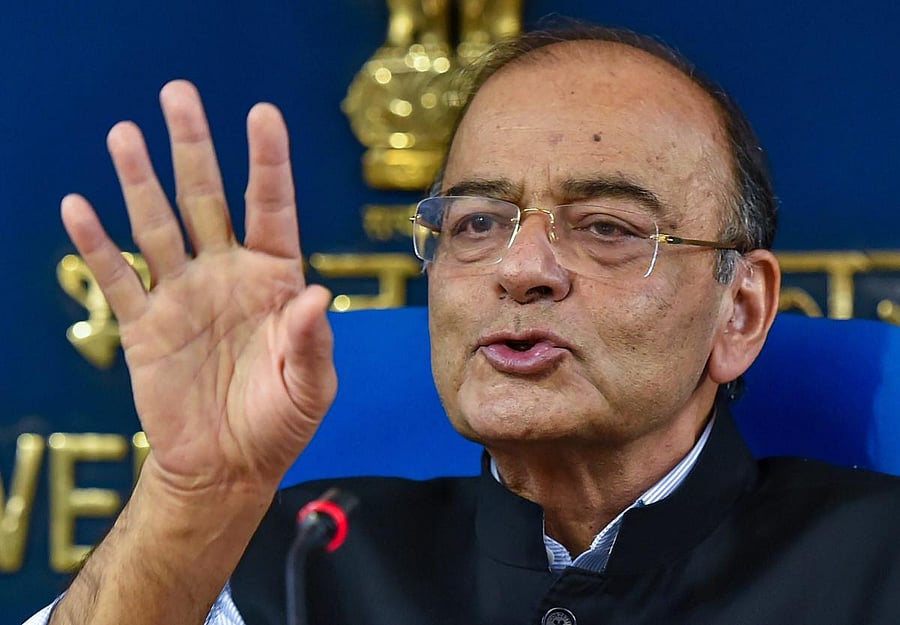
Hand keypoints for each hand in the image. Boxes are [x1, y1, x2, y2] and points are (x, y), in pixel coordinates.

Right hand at [61, 80, 336, 499]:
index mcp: (276, 281)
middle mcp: (228, 275)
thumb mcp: (310, 388)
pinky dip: (96, 246)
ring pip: (158, 226)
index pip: (272, 209)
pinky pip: (116, 279)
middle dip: (194, 147)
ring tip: (123, 134)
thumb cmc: (279, 423)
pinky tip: (78, 207)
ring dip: (139, 181)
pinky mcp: (145, 326)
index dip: (268, 162)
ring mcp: (183, 295)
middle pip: (208, 198)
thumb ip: (314, 341)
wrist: (228, 467)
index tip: (262, 114)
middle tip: (177, 94)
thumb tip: (318, 295)